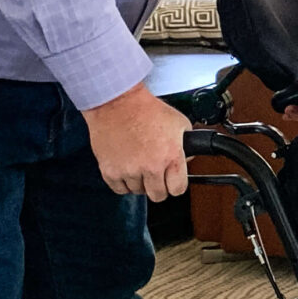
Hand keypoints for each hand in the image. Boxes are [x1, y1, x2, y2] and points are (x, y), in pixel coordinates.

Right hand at [83, 82, 191, 200]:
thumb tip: (187, 159)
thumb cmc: (145, 109)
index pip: (178, 189)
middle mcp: (150, 167)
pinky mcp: (110, 171)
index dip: (176, 184)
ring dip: (140, 182)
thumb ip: (187, 145)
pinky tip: (126, 168)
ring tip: (138, 164)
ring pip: (138, 191)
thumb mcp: (179, 123)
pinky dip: (123, 182)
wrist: (117, 102)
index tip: (173, 181)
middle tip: (155, 174)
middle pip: (158, 195)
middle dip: (159, 186)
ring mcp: (129, 171)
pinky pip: (119, 189)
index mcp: (170, 156)